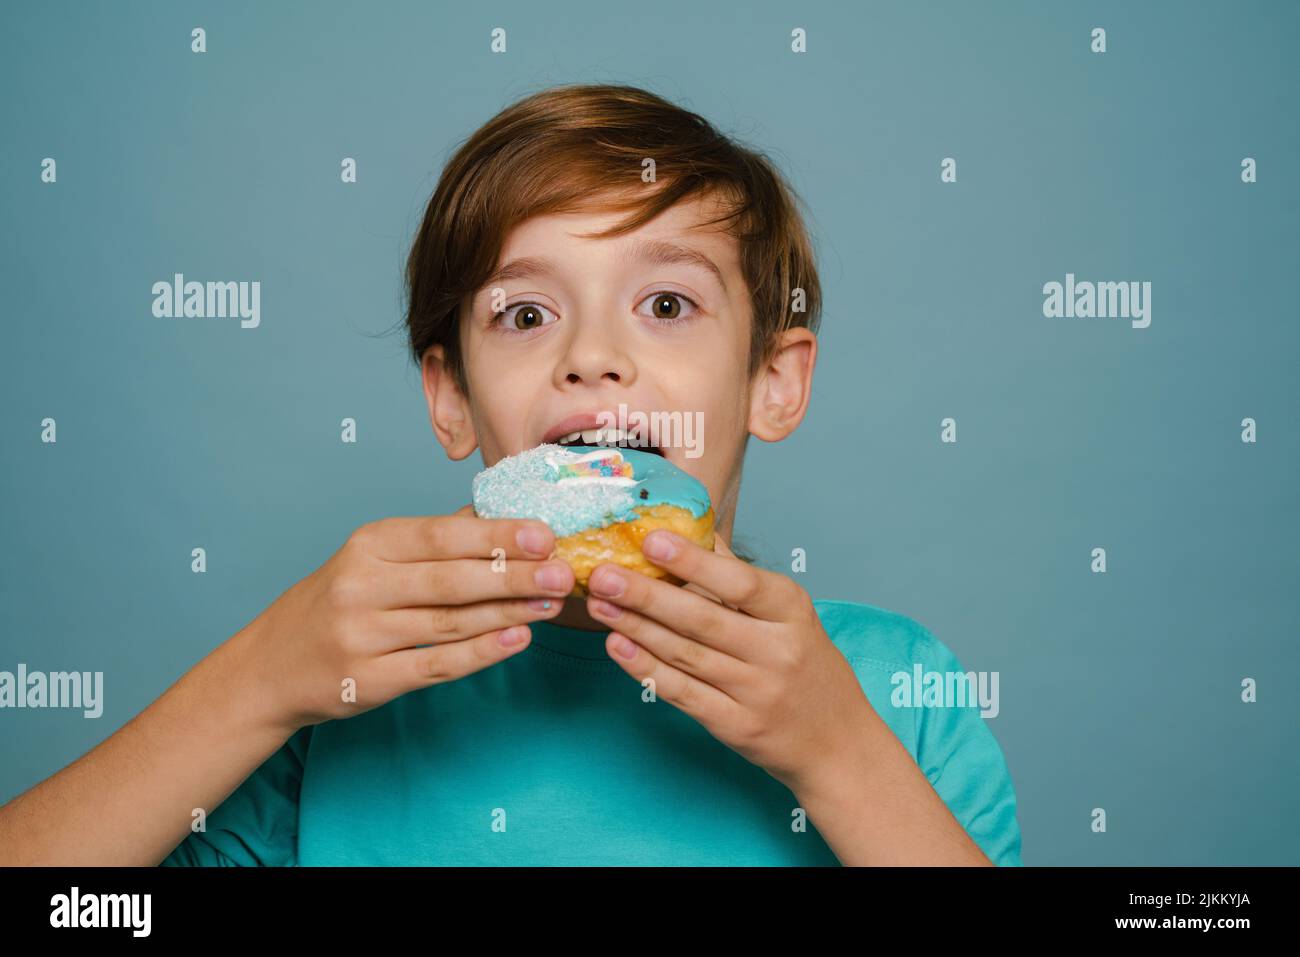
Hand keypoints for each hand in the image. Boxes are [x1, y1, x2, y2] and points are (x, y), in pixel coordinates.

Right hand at [244, 505, 572, 733]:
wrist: (270, 666)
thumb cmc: (337, 603)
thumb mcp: (375, 557)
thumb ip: (436, 538)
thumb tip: (503, 514)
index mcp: (369, 545)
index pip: (443, 536)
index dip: (498, 535)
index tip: (546, 534)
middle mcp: (362, 586)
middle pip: (452, 579)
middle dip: (515, 575)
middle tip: (564, 572)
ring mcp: (363, 635)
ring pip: (451, 622)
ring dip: (509, 612)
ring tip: (552, 603)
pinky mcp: (370, 679)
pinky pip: (437, 664)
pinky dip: (482, 653)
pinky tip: (518, 639)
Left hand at [581, 530, 873, 795]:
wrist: (838, 744)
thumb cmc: (808, 668)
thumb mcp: (791, 615)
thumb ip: (740, 575)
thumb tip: (694, 527)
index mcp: (792, 612)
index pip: (740, 582)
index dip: (693, 561)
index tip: (651, 540)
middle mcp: (777, 651)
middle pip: (703, 619)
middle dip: (646, 594)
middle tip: (602, 573)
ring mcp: (756, 692)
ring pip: (686, 655)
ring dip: (636, 627)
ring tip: (598, 603)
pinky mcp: (736, 726)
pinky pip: (683, 693)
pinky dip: (646, 669)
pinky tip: (617, 646)